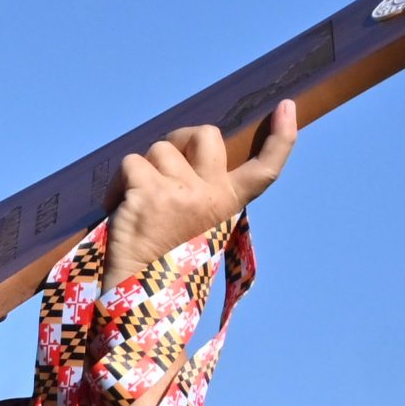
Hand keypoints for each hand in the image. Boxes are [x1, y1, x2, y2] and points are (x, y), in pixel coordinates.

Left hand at [104, 101, 295, 282]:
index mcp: (227, 205)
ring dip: (142, 170)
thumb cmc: (164, 266)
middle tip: (161, 164)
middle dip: (180, 139)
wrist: (139, 297)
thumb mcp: (199, 230)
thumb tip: (183, 160)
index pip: (266, 168)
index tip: (286, 108)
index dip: (281, 136)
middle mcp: (209, 194)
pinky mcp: (146, 194)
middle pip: (205, 135)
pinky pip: (131, 164)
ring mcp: (179, 192)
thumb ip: (202, 196)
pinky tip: (118, 207)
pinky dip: (119, 182)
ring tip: (135, 202)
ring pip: (159, 149)